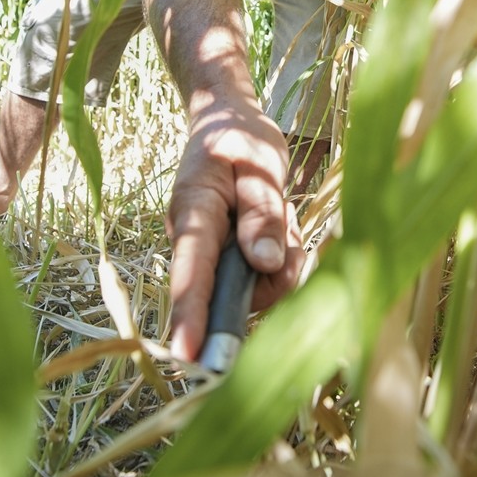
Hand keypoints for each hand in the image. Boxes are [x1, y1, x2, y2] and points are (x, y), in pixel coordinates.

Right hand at [166, 99, 304, 361]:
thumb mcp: (258, 165)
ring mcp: (212, 254)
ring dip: (280, 257)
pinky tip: (279, 217)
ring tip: (281, 208)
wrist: (227, 122)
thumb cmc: (238, 138)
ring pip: (254, 285)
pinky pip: (263, 275)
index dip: (190, 316)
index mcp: (193, 213)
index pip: (191, 272)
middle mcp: (195, 242)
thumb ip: (261, 212)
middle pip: (231, 291)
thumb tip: (263, 264)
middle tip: (286, 218)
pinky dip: (281, 253)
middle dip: (268, 277)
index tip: (190, 354)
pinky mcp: (229, 258)